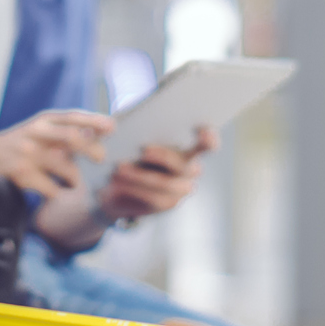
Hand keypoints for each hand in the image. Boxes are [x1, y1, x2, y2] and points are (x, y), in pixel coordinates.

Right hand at [0, 110, 112, 198]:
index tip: (113, 127)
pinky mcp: (22, 175)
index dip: (94, 121)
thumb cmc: (20, 143)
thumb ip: (66, 130)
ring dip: (75, 180)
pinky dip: (58, 192)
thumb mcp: (39, 130)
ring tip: (72, 182)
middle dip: (92, 150)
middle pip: (72, 138)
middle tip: (101, 159)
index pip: (72, 117)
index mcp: (43, 120)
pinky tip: (53, 190)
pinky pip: (53, 189)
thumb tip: (104, 131)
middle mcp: (35, 133)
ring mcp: (28, 154)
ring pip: (67, 169)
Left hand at [98, 126, 218, 221]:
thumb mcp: (133, 131)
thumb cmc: (129, 146)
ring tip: (119, 168)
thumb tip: (131, 122)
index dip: (208, 138)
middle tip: (144, 151)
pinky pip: (154, 198)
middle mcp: (192, 167)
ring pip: (165, 183)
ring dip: (140, 176)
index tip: (203, 133)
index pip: (208, 141)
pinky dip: (134, 189)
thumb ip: (141, 124)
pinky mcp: (168, 203)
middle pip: (184, 164)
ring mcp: (182, 187)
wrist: (116, 180)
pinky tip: (118, 184)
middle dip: (164, 157)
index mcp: (190, 144)